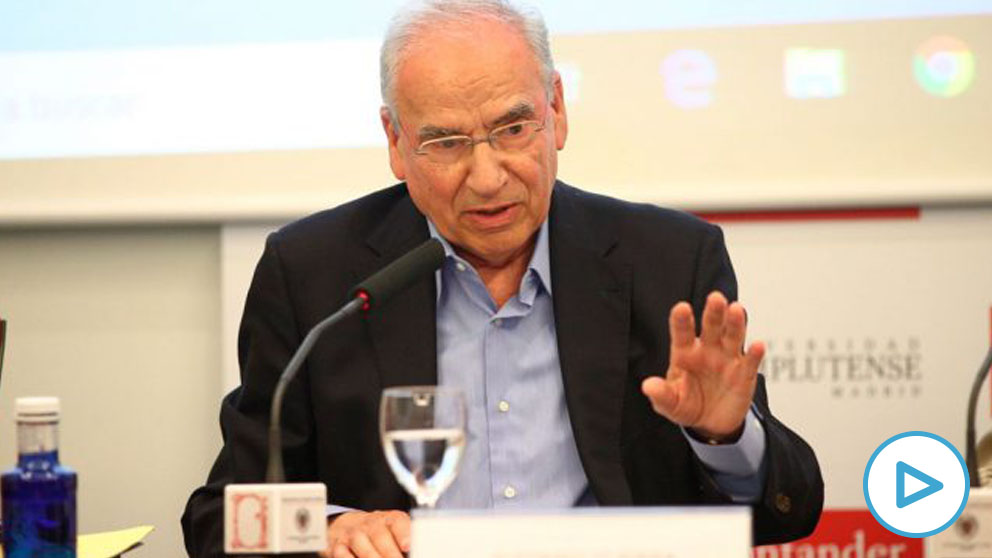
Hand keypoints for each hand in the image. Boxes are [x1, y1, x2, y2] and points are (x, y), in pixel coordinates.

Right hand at [321, 510, 410, 557]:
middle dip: (390, 554)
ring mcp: (353, 534)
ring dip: (372, 557)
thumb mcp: (395, 534)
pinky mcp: (337, 546)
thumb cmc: (379, 534)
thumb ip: (405, 544)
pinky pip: (342, 554)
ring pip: (361, 544)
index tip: (407, 546)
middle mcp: (371, 523)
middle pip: (380, 536)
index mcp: (391, 520)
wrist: (346, 526)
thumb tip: (416, 553)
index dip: (403, 534)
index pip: (398, 523)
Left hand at [641, 291, 764, 440]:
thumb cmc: (687, 405)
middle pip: (711, 326)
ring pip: (732, 336)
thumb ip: (661, 394)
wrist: (710, 423)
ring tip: (736, 310)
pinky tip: (757, 345)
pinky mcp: (745, 373)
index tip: (681, 308)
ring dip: (735, 323)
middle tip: (715, 298)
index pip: (682, 332)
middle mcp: (707, 350)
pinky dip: (754, 353)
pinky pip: (750, 361)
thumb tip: (648, 386)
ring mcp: (727, 359)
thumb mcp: (670, 403)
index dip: (682, 320)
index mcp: (685, 352)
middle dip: (713, 312)